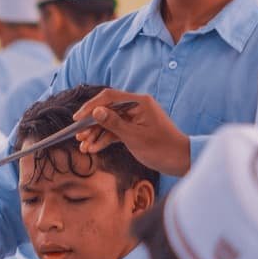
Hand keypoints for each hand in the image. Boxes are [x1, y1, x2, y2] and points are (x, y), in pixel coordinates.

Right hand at [73, 88, 191, 176]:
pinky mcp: (134, 129)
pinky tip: (94, 148)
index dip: (91, 106)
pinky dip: (105, 139)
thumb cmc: (161, 148)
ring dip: (96, 134)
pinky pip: (115, 131)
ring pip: (109, 122)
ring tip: (83, 146)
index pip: (109, 97)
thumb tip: (95, 111)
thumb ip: (113, 123)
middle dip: (91, 124)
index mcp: (139, 102)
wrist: (179, 161)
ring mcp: (135, 118)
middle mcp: (136, 107)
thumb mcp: (134, 137)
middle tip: (78, 136)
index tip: (77, 118)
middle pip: (107, 110)